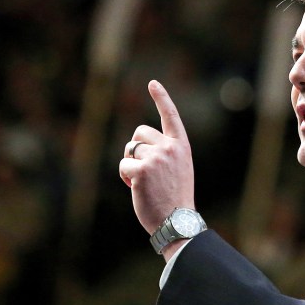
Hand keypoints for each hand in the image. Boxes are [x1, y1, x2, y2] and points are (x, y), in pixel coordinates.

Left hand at [119, 80, 195, 235]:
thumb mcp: (178, 169)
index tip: (153, 83)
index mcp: (181, 146)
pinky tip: (136, 188)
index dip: (161, 98)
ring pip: (130, 150)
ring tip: (143, 183)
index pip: (170, 116)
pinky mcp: (142, 169)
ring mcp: (156, 157)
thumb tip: (137, 148)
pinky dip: (125, 176)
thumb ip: (164, 153)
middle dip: (136, 149)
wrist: (177, 220)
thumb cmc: (175, 198)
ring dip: (130, 165)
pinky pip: (123, 165)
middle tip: (144, 171)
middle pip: (139, 134)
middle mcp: (170, 147)